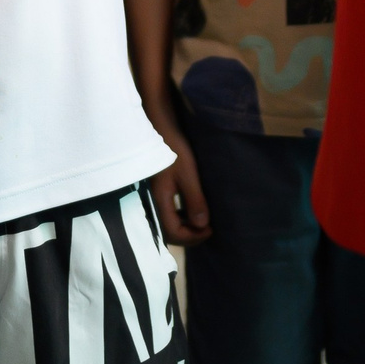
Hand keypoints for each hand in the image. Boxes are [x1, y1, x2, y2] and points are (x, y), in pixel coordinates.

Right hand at [147, 113, 210, 242]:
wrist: (159, 127)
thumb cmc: (173, 149)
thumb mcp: (188, 174)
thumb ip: (194, 200)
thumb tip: (202, 225)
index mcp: (159, 200)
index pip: (174, 232)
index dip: (193, 236)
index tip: (210, 229)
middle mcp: (153, 201)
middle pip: (168, 231)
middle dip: (189, 235)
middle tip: (207, 229)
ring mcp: (154, 195)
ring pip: (167, 221)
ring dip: (184, 225)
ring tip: (201, 221)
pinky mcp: (157, 187)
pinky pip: (167, 210)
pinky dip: (180, 215)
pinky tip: (190, 207)